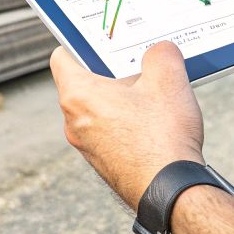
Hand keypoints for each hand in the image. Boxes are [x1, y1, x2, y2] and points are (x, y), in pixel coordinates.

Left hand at [51, 41, 204, 209]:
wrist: (171, 193)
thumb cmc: (162, 138)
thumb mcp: (168, 80)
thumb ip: (161, 54)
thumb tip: (160, 50)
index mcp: (77, 95)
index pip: (62, 57)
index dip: (80, 44)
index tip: (101, 41)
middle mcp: (73, 122)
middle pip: (84, 83)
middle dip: (111, 73)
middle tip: (139, 66)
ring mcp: (87, 147)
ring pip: (99, 110)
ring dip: (123, 100)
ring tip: (154, 96)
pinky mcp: (105, 164)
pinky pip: (110, 133)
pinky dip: (128, 125)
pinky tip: (156, 124)